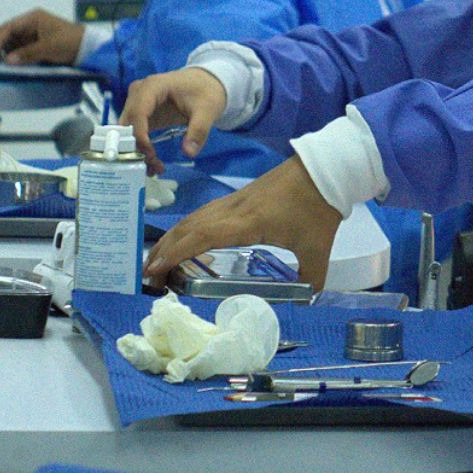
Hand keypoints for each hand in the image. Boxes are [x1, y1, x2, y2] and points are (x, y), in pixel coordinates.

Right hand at [0, 8, 85, 65]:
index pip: (7, 28)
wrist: (89, 48)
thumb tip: (8, 61)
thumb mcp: (49, 47)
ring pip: (9, 42)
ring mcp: (31, 35)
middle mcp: (29, 24)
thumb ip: (28, 54)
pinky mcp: (34, 45)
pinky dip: (9, 55)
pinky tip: (3, 64)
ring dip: (0, 51)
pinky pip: (17, 49)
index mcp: (32, 18)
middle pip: (5, 33)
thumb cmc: (71, 42)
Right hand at [120, 68, 227, 172]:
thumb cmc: (205, 91)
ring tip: (155, 168)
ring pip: (127, 131)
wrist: (205, 83)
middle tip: (153, 166)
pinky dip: (140, 149)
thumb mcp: (208, 110)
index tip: (150, 154)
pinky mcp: (141, 115)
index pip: (138, 111)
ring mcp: (137, 104)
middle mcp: (139, 94)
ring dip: (137, 151)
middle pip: (127, 123)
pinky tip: (152, 163)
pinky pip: (134, 133)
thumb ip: (199, 130)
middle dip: (137, 147)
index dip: (139, 134)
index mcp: (153, 87)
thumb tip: (188, 152)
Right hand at [143, 157, 343, 289]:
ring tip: (157, 261)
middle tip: (147, 275)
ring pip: (193, 218)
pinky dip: (187, 229)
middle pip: (188, 228)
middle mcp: (232, 210)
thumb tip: (306, 302)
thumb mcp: (318, 249)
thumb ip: (311, 278)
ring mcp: (233, 201)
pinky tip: (185, 241)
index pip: (201, 236)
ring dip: (172, 238)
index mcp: (247, 223)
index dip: (175, 253)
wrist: (325, 170)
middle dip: (164, 250)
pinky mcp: (238, 198)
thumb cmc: (318, 208)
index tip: (156, 270)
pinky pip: (204, 214)